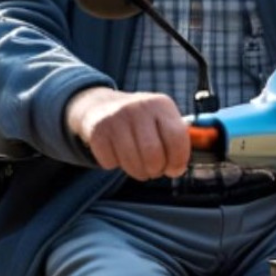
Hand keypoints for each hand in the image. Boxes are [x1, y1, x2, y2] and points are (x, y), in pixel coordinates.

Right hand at [65, 86, 189, 179]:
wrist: (102, 106)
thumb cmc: (140, 121)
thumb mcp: (162, 120)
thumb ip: (175, 141)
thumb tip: (177, 168)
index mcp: (161, 104)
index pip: (177, 138)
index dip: (178, 161)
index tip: (174, 168)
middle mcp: (139, 106)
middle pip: (154, 155)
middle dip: (156, 170)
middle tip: (153, 169)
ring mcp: (117, 117)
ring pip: (133, 163)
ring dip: (137, 172)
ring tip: (137, 164)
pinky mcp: (98, 130)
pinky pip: (111, 163)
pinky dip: (115, 164)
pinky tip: (117, 152)